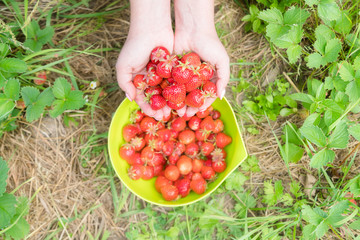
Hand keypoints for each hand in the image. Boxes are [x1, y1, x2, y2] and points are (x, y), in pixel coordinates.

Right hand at [116, 0, 172, 120]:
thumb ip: (124, 84)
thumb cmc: (134, 46)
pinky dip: (179, 92)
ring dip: (171, 103)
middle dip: (161, 108)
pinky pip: (176, 83)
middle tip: (166, 116)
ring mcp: (162, 74)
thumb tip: (131, 99)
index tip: (155, 115)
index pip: (143, 99)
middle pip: (156, 98)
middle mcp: (150, 79)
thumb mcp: (123, 66)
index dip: (148, 108)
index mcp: (138, 80)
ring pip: (167, 93)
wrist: (151, 28)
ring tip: (176, 110)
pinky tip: (183, 99)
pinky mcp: (173, 69)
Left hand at [174, 0, 229, 116]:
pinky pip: (171, 82)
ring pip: (180, 92)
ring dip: (177, 102)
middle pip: (192, 96)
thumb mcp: (222, 60)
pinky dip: (169, 91)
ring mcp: (184, 74)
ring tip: (174, 110)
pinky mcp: (173, 69)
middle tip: (183, 114)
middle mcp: (196, 77)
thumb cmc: (211, 43)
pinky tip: (166, 99)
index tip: (196, 112)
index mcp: (209, 77)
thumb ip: (223, 78)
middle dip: (188, 106)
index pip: (206, 95)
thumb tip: (221, 96)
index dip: (202, 104)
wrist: (193, 27)